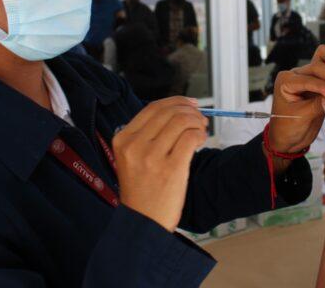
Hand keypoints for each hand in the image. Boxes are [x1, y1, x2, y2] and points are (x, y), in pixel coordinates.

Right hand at [112, 97, 207, 231]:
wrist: (143, 222)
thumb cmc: (142, 191)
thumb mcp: (132, 158)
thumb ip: (148, 135)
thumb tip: (178, 111)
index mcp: (123, 140)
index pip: (152, 108)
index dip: (176, 102)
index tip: (189, 104)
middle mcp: (135, 146)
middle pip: (169, 112)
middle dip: (190, 111)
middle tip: (200, 118)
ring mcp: (152, 157)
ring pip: (182, 121)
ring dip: (197, 122)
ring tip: (201, 131)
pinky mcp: (171, 169)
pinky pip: (190, 137)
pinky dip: (200, 134)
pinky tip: (201, 140)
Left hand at [269, 45, 324, 154]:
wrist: (288, 138)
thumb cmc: (289, 128)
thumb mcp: (302, 117)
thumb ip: (318, 104)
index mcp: (286, 81)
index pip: (308, 79)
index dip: (324, 86)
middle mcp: (295, 74)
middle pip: (317, 66)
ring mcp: (307, 76)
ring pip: (323, 60)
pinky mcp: (318, 80)